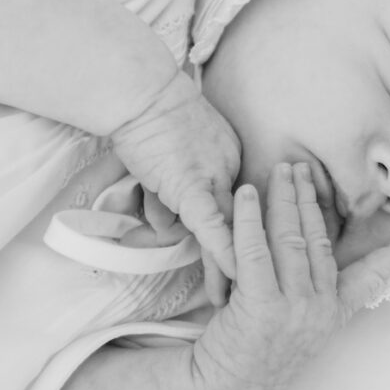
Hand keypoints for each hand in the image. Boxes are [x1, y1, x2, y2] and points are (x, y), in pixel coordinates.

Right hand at [110, 69, 240, 301]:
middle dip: (245, 259)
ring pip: (228, 230)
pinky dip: (221, 251)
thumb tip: (169, 222)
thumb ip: (175, 190)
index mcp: (229, 159)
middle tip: (248, 292)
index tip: (248, 263)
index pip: (237, 208)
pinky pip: (211, 225)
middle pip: (240, 223)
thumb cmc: (149, 116)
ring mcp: (214, 176)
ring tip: (227, 298)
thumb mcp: (170, 156)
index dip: (242, 237)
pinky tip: (230, 274)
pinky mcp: (191, 184)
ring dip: (227, 267)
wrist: (141, 91)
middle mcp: (230, 169)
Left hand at [191, 161, 389, 389]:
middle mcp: (318, 310)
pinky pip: (254, 250)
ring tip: (278, 171)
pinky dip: (250, 218)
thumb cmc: (255, 355)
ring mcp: (291, 308)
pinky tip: (247, 195)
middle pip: (316, 240)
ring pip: (288, 239)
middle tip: (301, 167)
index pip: (370, 277)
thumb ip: (311, 296)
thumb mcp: (298, 330)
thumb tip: (314, 259)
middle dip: (309, 198)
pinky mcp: (260, 307)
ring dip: (283, 198)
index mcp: (332, 315)